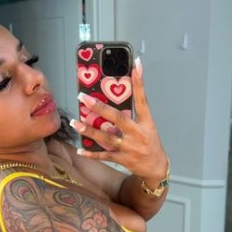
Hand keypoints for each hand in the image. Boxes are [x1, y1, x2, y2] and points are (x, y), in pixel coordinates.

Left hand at [70, 58, 167, 180]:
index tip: (136, 64)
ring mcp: (130, 147)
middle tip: (83, 98)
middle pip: (117, 118)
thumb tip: (114, 99)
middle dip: (99, 108)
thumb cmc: (150, 143)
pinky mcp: (123, 159)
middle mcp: (138, 133)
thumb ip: (133, 114)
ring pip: (107, 137)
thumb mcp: (147, 126)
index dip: (139, 82)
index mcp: (146, 122)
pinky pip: (104, 155)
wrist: (156, 167)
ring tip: (75, 122)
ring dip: (89, 131)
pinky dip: (92, 153)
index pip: (142, 99)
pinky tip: (80, 149)